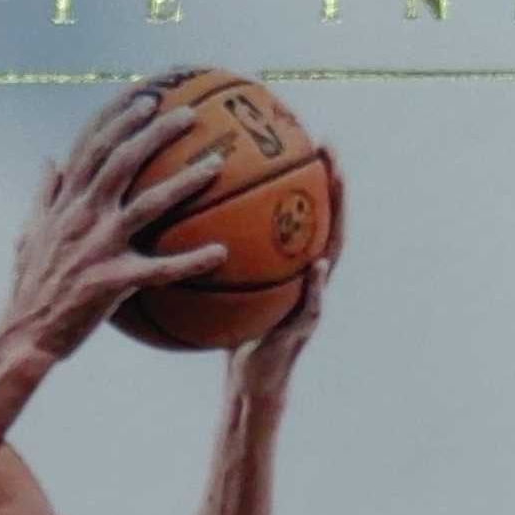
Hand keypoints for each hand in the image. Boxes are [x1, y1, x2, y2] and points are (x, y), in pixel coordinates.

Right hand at [2, 91, 227, 363]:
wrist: (24, 337)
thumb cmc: (30, 288)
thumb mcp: (28, 234)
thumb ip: (43, 195)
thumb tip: (49, 161)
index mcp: (65, 203)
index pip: (92, 146)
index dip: (119, 116)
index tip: (146, 94)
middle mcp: (81, 216)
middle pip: (122, 160)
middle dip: (155, 130)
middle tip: (189, 113)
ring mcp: (97, 248)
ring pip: (147, 204)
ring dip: (184, 181)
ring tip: (216, 164)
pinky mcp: (111, 283)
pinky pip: (160, 270)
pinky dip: (191, 261)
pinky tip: (222, 253)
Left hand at [231, 151, 346, 396]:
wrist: (248, 383)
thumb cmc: (232, 333)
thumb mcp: (218, 289)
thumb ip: (210, 256)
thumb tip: (176, 216)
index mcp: (288, 261)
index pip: (297, 210)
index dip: (297, 173)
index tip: (294, 131)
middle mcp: (307, 274)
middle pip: (323, 220)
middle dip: (330, 183)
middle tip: (326, 145)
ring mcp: (311, 300)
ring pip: (332, 254)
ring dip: (338, 222)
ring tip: (339, 194)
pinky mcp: (302, 330)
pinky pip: (313, 303)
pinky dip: (317, 285)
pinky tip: (318, 266)